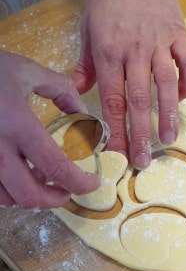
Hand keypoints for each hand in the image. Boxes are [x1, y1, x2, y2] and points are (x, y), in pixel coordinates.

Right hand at [0, 51, 99, 208]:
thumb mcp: (26, 71)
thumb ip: (61, 90)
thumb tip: (82, 110)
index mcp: (16, 124)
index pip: (56, 167)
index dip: (79, 182)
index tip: (91, 182)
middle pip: (29, 195)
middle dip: (55, 200)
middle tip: (67, 191)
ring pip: (5, 198)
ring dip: (28, 195)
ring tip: (40, 180)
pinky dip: (6, 190)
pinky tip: (14, 174)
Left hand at [73, 0, 185, 169]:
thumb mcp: (87, 26)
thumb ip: (85, 62)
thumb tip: (77, 91)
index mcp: (109, 51)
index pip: (112, 100)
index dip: (116, 130)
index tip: (118, 154)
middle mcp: (135, 51)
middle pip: (139, 100)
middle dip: (140, 134)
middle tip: (143, 161)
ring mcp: (160, 43)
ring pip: (166, 85)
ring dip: (168, 114)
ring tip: (168, 139)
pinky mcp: (180, 35)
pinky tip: (184, 98)